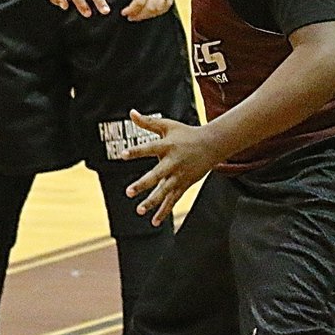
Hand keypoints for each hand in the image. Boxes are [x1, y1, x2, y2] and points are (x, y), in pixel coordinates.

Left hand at [120, 0, 175, 21]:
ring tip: (139, 16)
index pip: (140, 1)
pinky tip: (152, 12)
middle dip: (139, 15)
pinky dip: (160, 11)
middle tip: (130, 17)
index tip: (124, 12)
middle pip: (150, 8)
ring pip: (159, 8)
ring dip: (149, 15)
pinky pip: (168, 4)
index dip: (131, 10)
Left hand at [122, 109, 219, 224]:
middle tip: (129, 191)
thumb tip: (131, 112)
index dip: (136, 151)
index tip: (122, 154)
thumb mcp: (167, 125)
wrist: (212, 145)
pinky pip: (173, 200)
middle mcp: (173, 162)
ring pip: (165, 191)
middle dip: (143, 184)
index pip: (149, 148)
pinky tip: (154, 222)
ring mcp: (179, 176)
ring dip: (153, 202)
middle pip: (156, 175)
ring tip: (139, 210)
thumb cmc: (185, 134)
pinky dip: (164, 211)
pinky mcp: (184, 185)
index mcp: (167, 146)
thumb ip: (147, 122)